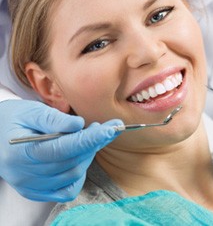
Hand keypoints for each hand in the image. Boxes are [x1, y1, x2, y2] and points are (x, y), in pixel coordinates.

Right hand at [0, 99, 122, 201]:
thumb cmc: (13, 119)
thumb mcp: (30, 111)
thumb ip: (54, 119)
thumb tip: (79, 125)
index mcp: (21, 152)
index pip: (63, 148)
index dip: (89, 139)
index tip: (111, 128)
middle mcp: (25, 175)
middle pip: (70, 163)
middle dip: (93, 144)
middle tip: (105, 128)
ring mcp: (31, 186)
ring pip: (72, 175)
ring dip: (88, 155)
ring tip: (91, 137)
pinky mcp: (36, 190)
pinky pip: (66, 190)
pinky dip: (79, 174)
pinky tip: (79, 157)